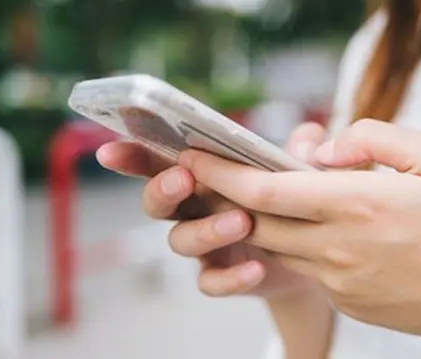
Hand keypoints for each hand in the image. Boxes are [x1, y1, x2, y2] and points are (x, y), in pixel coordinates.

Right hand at [96, 122, 326, 297]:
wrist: (311, 252)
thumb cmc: (289, 198)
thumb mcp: (296, 170)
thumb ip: (299, 150)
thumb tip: (309, 140)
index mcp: (201, 174)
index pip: (158, 160)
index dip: (131, 155)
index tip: (110, 150)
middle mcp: (193, 208)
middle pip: (156, 200)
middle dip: (163, 188)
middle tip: (185, 178)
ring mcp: (204, 245)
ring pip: (181, 240)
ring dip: (206, 230)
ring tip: (241, 222)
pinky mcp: (221, 274)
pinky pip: (211, 281)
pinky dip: (230, 277)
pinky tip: (255, 269)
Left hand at [174, 119, 420, 343]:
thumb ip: (372, 137)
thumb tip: (322, 147)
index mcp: (358, 204)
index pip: (265, 190)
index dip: (221, 173)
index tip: (193, 154)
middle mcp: (338, 247)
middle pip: (256, 222)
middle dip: (225, 196)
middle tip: (209, 170)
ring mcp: (340, 280)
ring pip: (275, 246)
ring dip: (258, 221)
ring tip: (258, 194)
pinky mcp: (347, 301)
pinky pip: (306, 267)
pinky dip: (295, 243)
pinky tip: (313, 225)